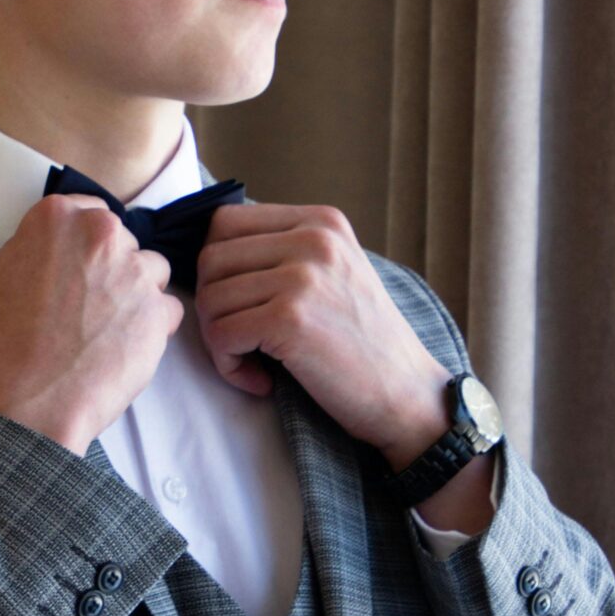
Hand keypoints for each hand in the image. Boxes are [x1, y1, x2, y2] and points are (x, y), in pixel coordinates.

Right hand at [0, 195, 183, 456]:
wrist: (32, 400)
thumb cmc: (3, 348)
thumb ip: (18, 254)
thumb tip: (32, 253)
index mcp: (55, 218)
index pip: (88, 212)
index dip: (84, 244)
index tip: (78, 266)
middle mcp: (100, 234)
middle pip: (122, 241)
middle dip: (110, 268)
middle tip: (88, 305)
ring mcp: (134, 270)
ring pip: (150, 270)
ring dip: (136, 293)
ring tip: (108, 329)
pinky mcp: (158, 308)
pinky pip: (167, 309)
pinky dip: (152, 327)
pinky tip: (124, 348)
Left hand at [194, 202, 452, 465]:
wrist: (406, 393)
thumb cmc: (361, 343)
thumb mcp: (333, 272)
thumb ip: (283, 252)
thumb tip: (208, 254)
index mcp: (320, 222)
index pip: (225, 222)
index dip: (216, 269)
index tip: (238, 305)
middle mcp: (313, 238)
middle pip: (210, 259)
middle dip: (213, 308)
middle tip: (240, 341)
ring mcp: (302, 276)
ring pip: (210, 299)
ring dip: (219, 342)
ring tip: (253, 363)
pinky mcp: (290, 318)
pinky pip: (221, 336)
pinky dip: (229, 366)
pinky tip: (260, 380)